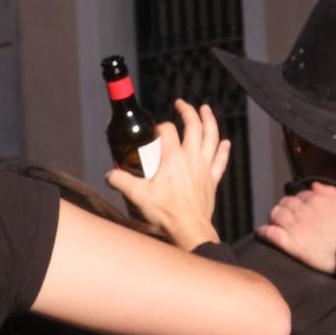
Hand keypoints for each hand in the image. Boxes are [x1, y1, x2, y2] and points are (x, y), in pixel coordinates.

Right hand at [106, 100, 228, 250]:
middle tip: (181, 104)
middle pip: (194, 127)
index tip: (154, 131)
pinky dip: (224, 150)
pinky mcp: (212, 180)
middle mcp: (191, 159)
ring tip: (206, 110)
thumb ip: (121, 181)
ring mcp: (204, 168)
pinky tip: (226, 142)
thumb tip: (110, 174)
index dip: (160, 127)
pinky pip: (220, 161)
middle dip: (188, 112)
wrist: (189, 229)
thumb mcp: (138, 196)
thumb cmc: (166, 213)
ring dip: (210, 121)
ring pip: (212, 138)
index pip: (168, 132)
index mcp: (173, 159)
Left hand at [259, 183, 335, 274]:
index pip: (301, 195)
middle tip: (287, 213)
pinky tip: (261, 231)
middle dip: (285, 206)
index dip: (300, 200)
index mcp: (316, 199)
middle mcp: (302, 211)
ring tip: (275, 220)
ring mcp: (294, 227)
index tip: (302, 206)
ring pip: (275, 215)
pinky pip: (270, 234)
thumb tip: (314, 185)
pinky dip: (263, 231)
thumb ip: (331, 191)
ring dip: (274, 216)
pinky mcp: (290, 243)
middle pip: (285, 203)